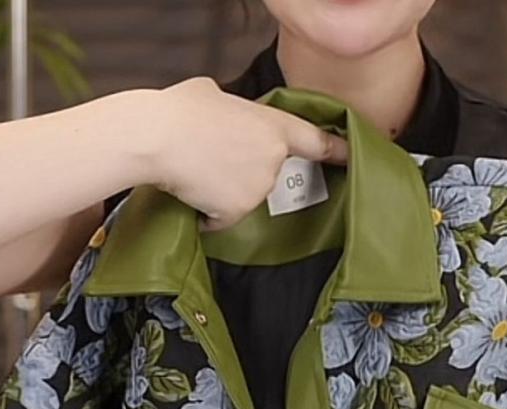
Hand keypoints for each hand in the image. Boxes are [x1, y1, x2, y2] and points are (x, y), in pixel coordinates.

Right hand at [147, 76, 348, 232]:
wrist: (157, 139)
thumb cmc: (179, 112)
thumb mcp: (214, 94)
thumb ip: (234, 110)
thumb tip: (225, 116)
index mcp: (273, 126)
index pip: (315, 141)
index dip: (335, 151)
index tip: (349, 157)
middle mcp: (273, 159)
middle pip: (265, 172)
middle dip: (244, 168)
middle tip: (213, 154)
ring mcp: (257, 189)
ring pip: (244, 196)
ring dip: (224, 190)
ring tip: (198, 169)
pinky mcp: (237, 212)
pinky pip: (225, 217)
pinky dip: (210, 211)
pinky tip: (194, 191)